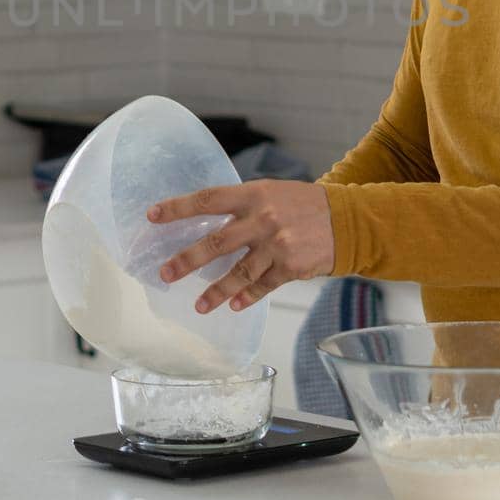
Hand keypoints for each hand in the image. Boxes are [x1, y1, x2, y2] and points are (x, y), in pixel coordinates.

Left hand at [150, 179, 333, 313]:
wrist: (346, 219)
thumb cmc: (303, 205)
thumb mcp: (272, 193)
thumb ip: (242, 206)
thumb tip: (207, 222)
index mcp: (254, 195)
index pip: (208, 200)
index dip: (178, 208)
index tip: (153, 216)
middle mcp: (263, 219)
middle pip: (216, 242)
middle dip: (187, 260)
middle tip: (166, 274)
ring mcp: (277, 245)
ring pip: (238, 273)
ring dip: (216, 292)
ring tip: (199, 306)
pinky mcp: (291, 267)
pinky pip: (262, 286)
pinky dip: (247, 297)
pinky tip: (234, 306)